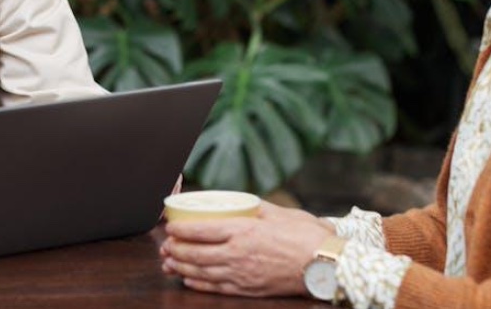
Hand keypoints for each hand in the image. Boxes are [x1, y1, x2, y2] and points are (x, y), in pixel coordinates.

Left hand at [159, 201, 334, 297]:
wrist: (326, 265)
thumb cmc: (305, 236)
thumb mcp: (278, 212)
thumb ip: (254, 207)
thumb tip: (240, 202)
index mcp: (243, 230)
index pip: (201, 230)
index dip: (181, 230)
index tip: (170, 227)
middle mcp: (238, 253)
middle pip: (196, 253)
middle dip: (175, 250)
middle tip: (164, 247)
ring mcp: (242, 274)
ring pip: (203, 272)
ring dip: (182, 268)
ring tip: (169, 264)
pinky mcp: (249, 289)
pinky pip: (217, 288)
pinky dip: (199, 284)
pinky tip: (189, 280)